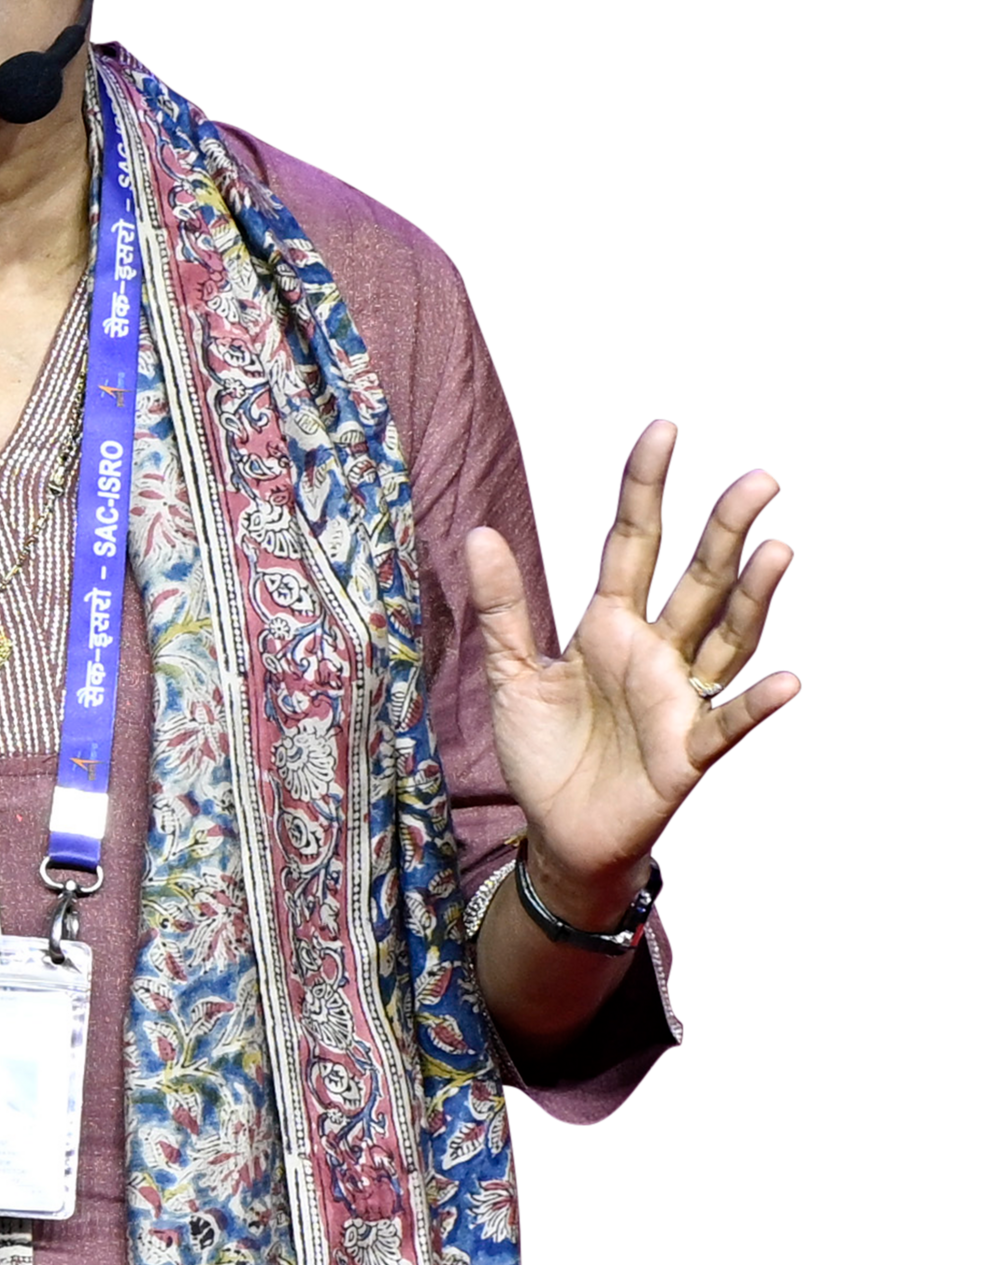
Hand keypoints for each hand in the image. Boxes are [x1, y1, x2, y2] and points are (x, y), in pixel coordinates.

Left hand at [466, 419, 798, 927]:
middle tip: (760, 477)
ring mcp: (677, 700)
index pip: (632, 543)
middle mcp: (655, 652)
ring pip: (724, 637)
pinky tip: (786, 683)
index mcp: (609, 625)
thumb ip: (502, 608)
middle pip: (695, 579)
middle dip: (724, 530)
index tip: (664, 431)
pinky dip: (755, 707)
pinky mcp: (686, 755)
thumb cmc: (545, 752)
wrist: (558, 834)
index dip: (645, 490)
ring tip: (779, 549)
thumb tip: (478, 532)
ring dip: (752, 597)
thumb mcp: (510, 674)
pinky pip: (726, 726)